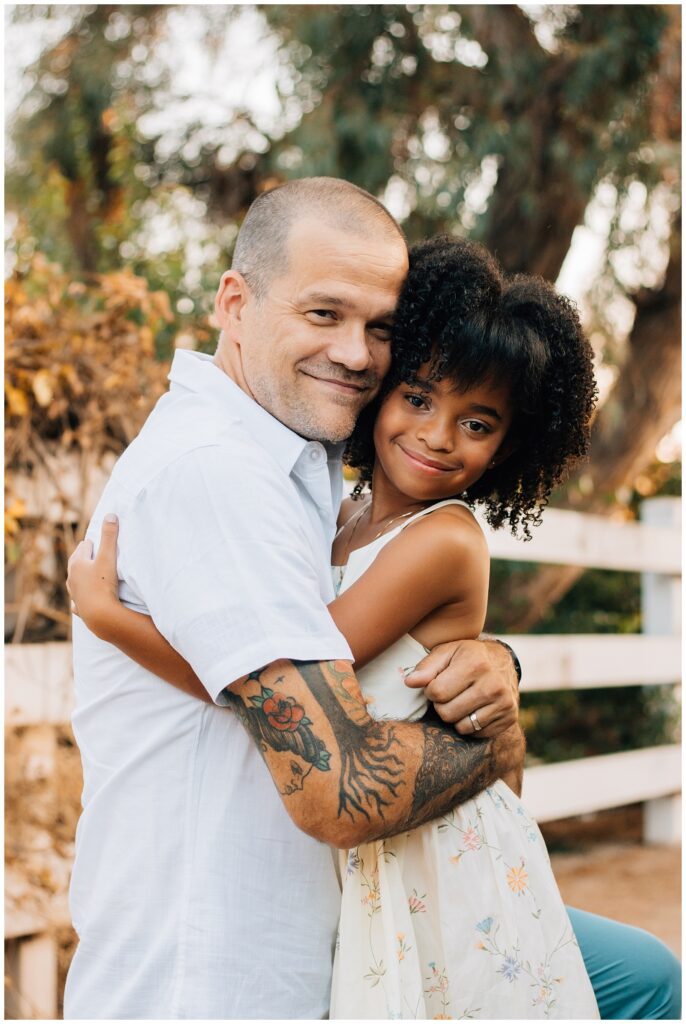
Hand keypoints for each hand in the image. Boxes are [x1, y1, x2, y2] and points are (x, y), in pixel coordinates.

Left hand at [67, 514, 120, 632]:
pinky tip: (78, 601)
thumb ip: (110, 536)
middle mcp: (72, 578)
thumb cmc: (104, 584)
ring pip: (74, 581)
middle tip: (89, 552)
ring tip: (84, 574)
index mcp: (78, 563)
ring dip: (79, 576)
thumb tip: (110, 515)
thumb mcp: (109, 557)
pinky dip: (79, 598)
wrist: (100, 614)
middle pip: (76, 563)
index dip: (91, 543)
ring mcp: (74, 593)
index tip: (94, 541)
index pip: (83, 548)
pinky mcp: (79, 607)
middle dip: (82, 557)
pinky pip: (76, 601)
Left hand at [405, 638, 518, 737]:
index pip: (436, 692)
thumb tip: (409, 682)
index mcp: (475, 663)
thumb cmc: (468, 656)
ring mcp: (504, 702)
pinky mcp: (509, 717)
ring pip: (461, 726)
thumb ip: (426, 666)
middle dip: (442, 705)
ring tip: (462, 700)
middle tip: (450, 693)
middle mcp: (492, 684)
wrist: (503, 662)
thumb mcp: (447, 652)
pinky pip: (476, 733)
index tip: (438, 682)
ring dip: (455, 716)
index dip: (431, 690)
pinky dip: (470, 724)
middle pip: (447, 713)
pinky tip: (474, 708)